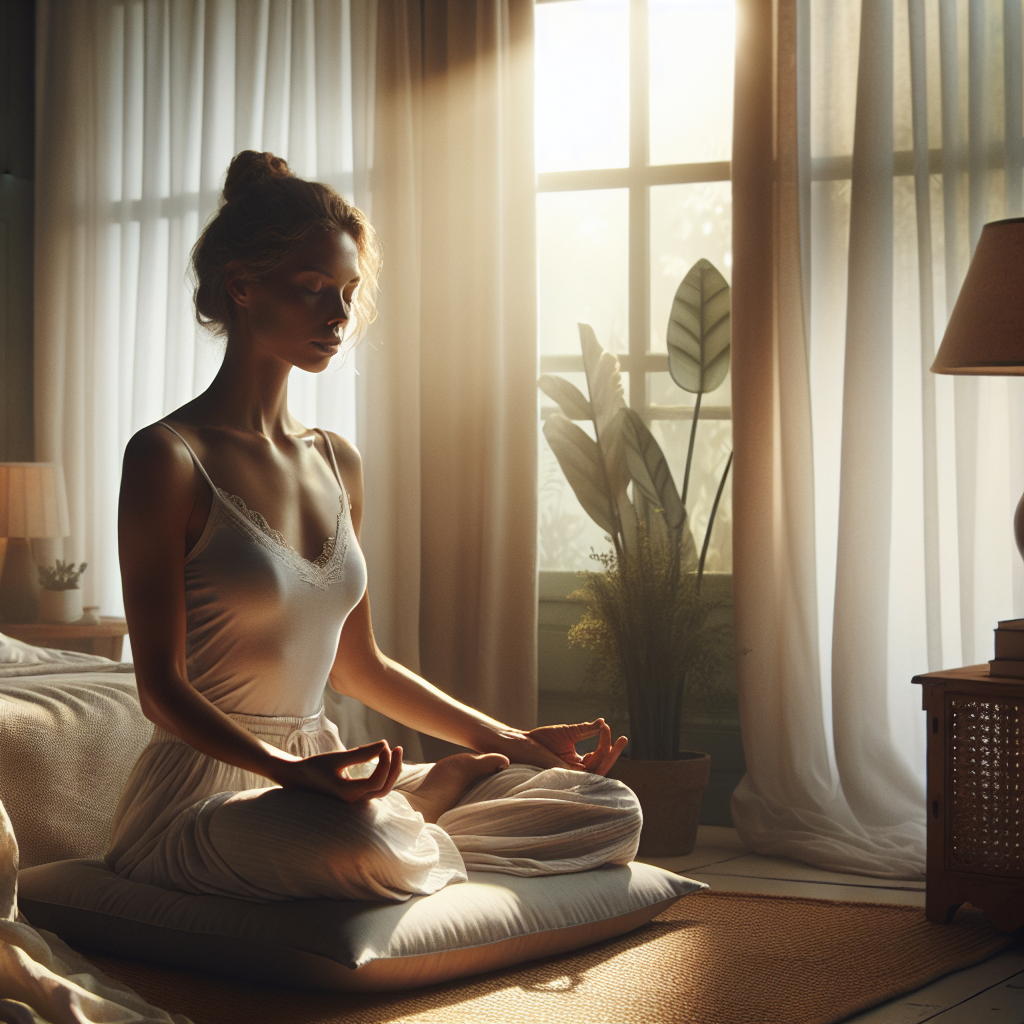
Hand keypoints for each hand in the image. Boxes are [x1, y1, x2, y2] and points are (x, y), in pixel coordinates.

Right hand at [273, 740, 402, 802]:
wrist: (296, 779)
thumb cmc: (314, 766)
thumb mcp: (337, 758)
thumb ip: (361, 753)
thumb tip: (385, 744)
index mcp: (347, 793)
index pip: (377, 781)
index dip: (385, 762)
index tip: (384, 744)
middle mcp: (353, 801)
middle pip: (384, 789)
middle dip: (394, 768)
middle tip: (398, 748)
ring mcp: (354, 801)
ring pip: (381, 791)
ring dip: (391, 772)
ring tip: (394, 752)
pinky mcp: (354, 797)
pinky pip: (375, 789)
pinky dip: (383, 775)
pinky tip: (385, 761)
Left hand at [526, 719, 627, 775]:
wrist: (524, 742)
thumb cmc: (542, 739)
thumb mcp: (569, 732)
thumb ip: (586, 730)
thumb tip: (602, 721)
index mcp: (577, 763)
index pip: (598, 756)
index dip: (605, 742)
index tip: (607, 726)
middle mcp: (577, 770)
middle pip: (603, 765)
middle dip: (614, 753)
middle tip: (625, 738)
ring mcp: (573, 774)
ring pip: (599, 770)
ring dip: (608, 753)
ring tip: (613, 737)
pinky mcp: (568, 775)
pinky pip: (588, 771)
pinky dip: (598, 759)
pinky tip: (603, 747)